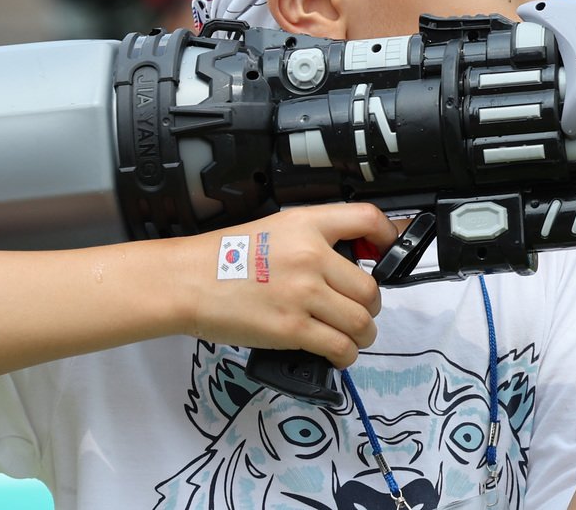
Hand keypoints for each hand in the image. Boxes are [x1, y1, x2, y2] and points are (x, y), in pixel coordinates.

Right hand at [170, 202, 397, 366]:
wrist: (186, 281)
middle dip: (370, 305)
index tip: (388, 251)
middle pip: (371, 286)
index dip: (388, 237)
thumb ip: (314, 238)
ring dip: (364, 333)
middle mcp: (311, 256)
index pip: (368, 220)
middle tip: (359, 311)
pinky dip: (346, 355)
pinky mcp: (292, 328)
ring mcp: (303, 294)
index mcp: (308, 225)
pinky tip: (339, 354)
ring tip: (353, 336)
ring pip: (361, 320)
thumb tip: (352, 257)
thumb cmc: (225, 257)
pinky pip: (339, 346)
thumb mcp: (276, 228)